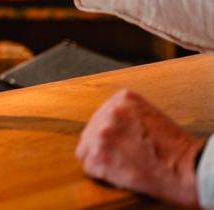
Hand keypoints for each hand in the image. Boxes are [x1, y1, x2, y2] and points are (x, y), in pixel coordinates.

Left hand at [76, 89, 202, 206]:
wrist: (187, 168)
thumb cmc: (175, 147)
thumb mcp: (149, 115)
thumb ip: (125, 115)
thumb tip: (107, 123)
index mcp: (122, 99)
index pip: (100, 116)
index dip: (109, 133)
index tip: (120, 143)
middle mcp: (110, 112)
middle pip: (90, 132)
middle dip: (102, 146)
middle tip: (121, 157)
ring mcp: (102, 133)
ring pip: (86, 150)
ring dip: (101, 160)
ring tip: (122, 166)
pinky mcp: (99, 156)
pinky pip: (90, 167)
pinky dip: (102, 174)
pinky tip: (120, 174)